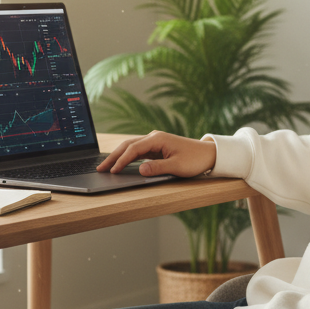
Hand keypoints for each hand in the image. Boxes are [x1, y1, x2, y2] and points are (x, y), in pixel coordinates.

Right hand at [97, 131, 216, 176]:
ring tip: (106, 166)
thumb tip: (140, 170)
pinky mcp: (157, 147)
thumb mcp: (177, 167)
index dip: (121, 160)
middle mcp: (154, 137)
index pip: (133, 149)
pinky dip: (127, 156)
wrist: (209, 154)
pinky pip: (138, 151)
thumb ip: (158, 168)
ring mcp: (155, 142)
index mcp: (157, 139)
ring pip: (131, 147)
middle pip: (128, 145)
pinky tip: (120, 163)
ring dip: (118, 156)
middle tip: (100, 168)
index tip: (112, 171)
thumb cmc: (195, 159)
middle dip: (113, 156)